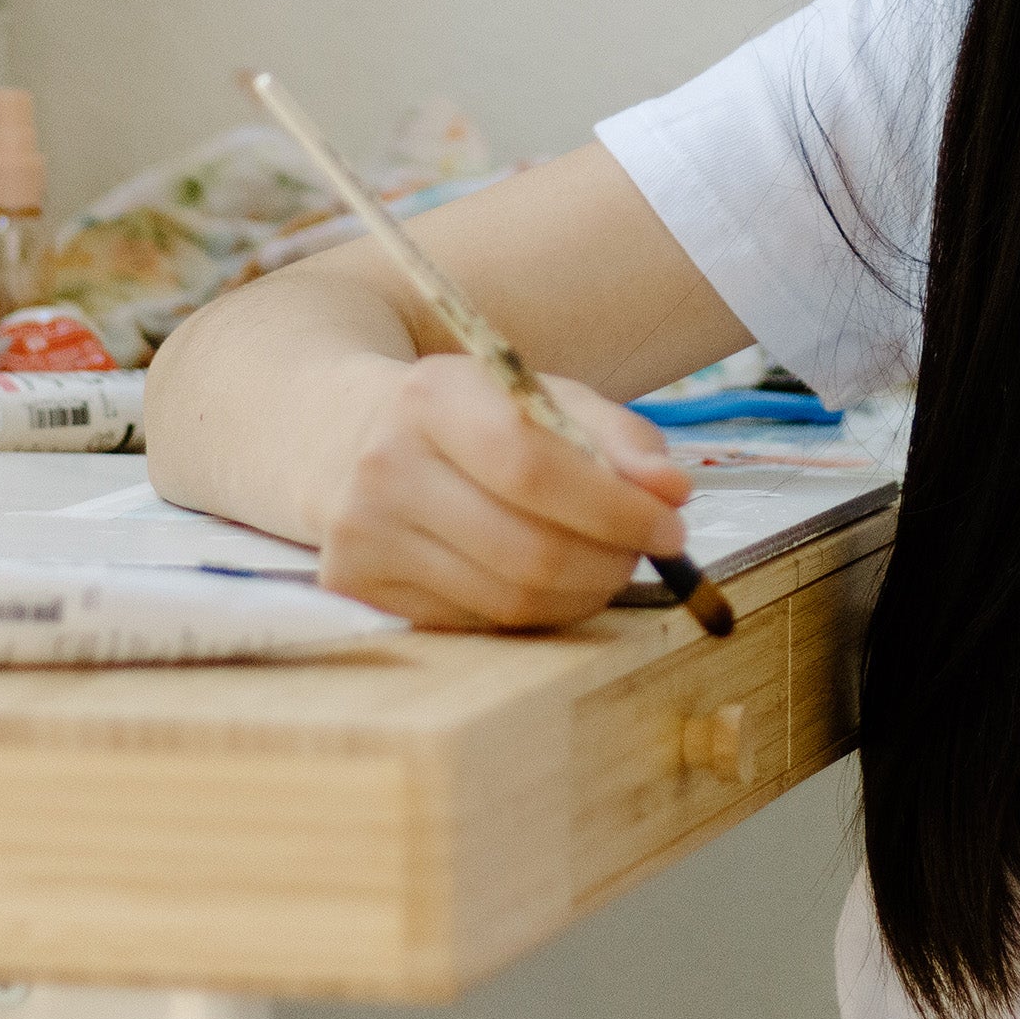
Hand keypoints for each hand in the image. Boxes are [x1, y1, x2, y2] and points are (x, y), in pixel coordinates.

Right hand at [314, 354, 693, 629]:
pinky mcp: (359, 586)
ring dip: (583, 593)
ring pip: (509, 599)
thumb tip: (672, 492)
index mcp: (432, 397)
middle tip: (647, 553)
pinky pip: (479, 622)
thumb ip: (618, 438)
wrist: (348, 436)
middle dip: (611, 561)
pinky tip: (548, 580)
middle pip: (527, 549)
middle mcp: (385, 466)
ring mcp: (364, 534)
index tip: (672, 525)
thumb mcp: (541, 396)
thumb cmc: (470, 415)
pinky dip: (536, 611)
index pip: (534, 468)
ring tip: (605, 565)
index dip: (615, 509)